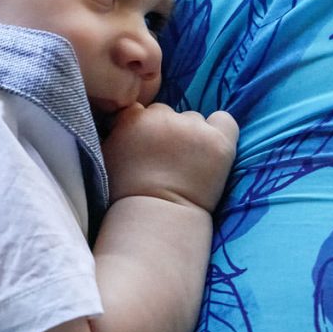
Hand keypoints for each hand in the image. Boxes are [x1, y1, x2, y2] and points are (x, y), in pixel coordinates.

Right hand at [102, 103, 237, 209]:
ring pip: (194, 119)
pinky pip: (224, 120)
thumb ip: (118, 130)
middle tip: (169, 161)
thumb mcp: (108, 155)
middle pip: (169, 113)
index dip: (147, 131)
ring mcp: (192, 128)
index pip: (144, 111)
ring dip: (192, 136)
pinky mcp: (218, 142)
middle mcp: (162, 117)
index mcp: (133, 118)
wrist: (156, 220)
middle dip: (168, 132)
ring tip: (189, 165)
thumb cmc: (127, 196)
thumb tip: (129, 116)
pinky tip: (212, 152)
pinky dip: (220, 132)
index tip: (149, 151)